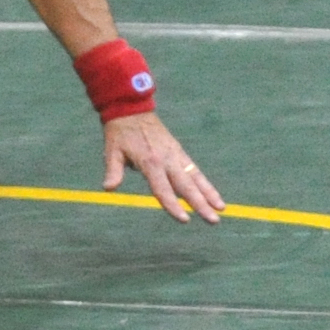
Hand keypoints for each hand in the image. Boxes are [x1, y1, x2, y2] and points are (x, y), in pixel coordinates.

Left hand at [102, 112, 222, 223]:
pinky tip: (214, 195)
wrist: (131, 109)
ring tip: (221, 209)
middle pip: (186, 186)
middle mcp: (167, 159)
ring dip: (209, 194)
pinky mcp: (179, 151)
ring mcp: (175, 155)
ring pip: (195, 177)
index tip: (185, 219)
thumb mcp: (112, 151)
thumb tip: (108, 188)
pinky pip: (195, 170)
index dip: (173, 205)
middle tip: (214, 220)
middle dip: (200, 204)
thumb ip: (113, 170)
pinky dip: (205, 183)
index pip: (163, 189)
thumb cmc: (119, 133)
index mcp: (150, 161)